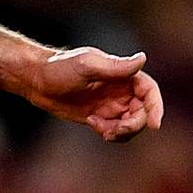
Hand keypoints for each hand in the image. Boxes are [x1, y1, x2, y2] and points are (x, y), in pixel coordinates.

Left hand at [26, 47, 163, 141]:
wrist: (36, 80)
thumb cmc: (58, 67)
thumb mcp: (86, 66)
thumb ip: (115, 66)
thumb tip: (142, 58)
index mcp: (121, 74)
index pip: (149, 90)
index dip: (156, 107)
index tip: (154, 125)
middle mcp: (119, 89)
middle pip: (143, 112)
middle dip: (135, 125)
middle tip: (117, 129)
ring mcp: (111, 104)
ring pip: (131, 124)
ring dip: (122, 132)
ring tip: (101, 128)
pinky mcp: (101, 117)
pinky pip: (117, 131)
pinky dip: (111, 133)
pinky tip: (92, 124)